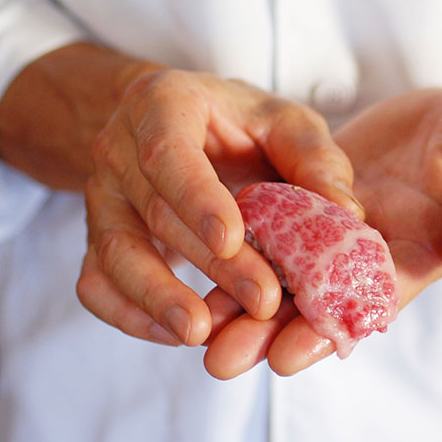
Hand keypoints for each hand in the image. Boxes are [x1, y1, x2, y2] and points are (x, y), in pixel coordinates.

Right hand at [77, 69, 362, 345]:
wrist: (169, 126)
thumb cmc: (232, 123)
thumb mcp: (281, 119)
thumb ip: (314, 158)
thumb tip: (347, 214)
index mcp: (161, 105)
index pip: (167, 152)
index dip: (196, 197)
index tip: (231, 238)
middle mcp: (118, 150)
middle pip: (157, 212)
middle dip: (211, 264)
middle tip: (263, 302)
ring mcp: (101, 198)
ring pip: (115, 253)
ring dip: (157, 298)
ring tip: (200, 333)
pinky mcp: (95, 239)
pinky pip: (95, 283)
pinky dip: (127, 315)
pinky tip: (175, 335)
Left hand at [203, 87, 441, 376]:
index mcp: (416, 258)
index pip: (366, 306)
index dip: (328, 332)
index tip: (286, 358)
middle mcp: (368, 253)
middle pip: (310, 302)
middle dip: (266, 332)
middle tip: (217, 359)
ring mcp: (337, 228)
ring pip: (282, 270)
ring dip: (241, 300)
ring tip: (195, 328)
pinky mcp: (314, 198)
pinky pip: (273, 222)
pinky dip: (240, 243)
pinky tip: (197, 258)